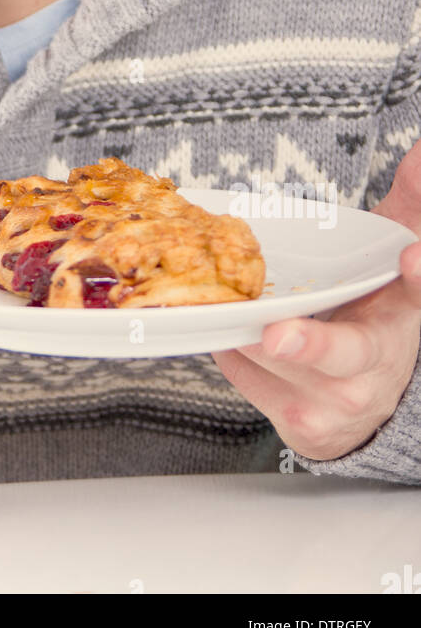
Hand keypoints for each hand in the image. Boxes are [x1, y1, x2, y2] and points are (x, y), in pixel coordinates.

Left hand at [211, 140, 420, 460]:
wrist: (368, 392)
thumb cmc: (376, 309)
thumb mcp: (399, 250)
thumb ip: (414, 200)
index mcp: (403, 318)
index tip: (416, 257)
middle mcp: (376, 368)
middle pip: (343, 356)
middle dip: (310, 344)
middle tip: (279, 331)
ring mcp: (338, 405)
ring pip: (274, 363)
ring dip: (242, 328)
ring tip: (225, 296)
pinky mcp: (300, 427)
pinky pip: (245, 375)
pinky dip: (229, 346)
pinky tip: (232, 324)